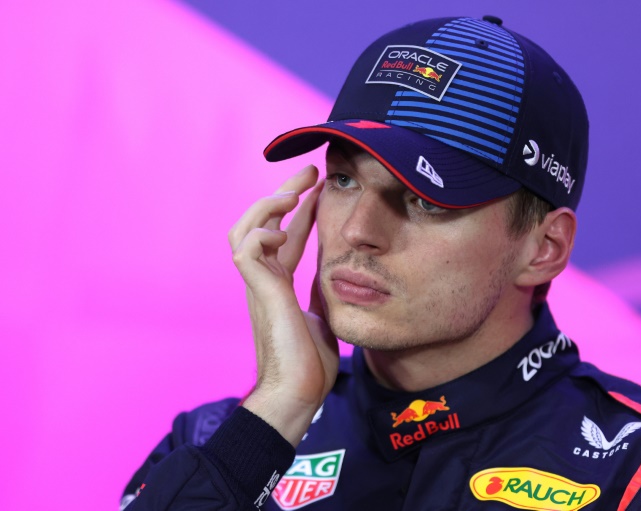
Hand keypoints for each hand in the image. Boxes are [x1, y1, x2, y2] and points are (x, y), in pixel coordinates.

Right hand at [228, 165, 337, 445]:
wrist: (300, 393)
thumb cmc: (310, 364)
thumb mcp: (324, 315)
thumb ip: (323, 291)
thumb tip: (337, 273)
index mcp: (279, 285)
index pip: (287, 237)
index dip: (301, 212)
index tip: (319, 189)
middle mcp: (264, 280)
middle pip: (262, 224)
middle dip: (283, 194)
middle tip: (309, 172)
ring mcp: (258, 285)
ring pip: (244, 229)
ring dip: (266, 206)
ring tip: (292, 192)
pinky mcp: (259, 291)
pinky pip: (246, 250)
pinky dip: (261, 233)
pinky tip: (281, 231)